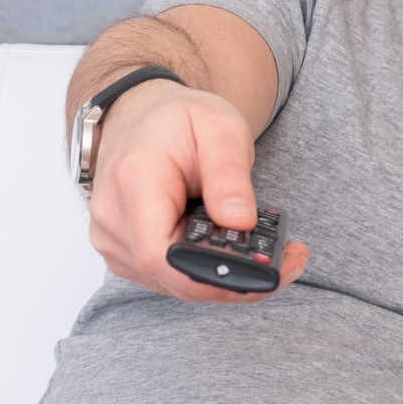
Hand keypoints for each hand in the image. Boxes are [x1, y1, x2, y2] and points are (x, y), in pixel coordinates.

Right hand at [86, 80, 310, 301]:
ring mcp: (114, 241)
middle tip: (289, 260)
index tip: (261, 272)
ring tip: (267, 252)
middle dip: (235, 279)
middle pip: (174, 277)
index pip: (159, 254)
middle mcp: (113, 219)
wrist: (140, 119)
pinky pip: (170, 278)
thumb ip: (229, 175)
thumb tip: (240, 222)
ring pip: (176, 284)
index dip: (210, 275)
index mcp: (133, 182)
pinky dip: (206, 272)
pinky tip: (232, 253)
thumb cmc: (175, 121)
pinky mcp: (126, 255)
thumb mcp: (219, 128)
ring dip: (225, 278)